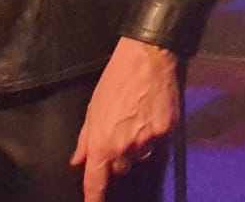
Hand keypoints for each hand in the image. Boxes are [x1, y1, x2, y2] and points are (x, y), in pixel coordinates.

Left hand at [70, 37, 177, 201]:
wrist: (147, 57)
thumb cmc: (114, 81)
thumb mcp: (92, 109)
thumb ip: (85, 140)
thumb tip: (78, 160)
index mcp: (103, 144)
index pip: (96, 182)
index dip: (94, 198)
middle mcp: (125, 147)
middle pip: (121, 168)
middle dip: (118, 157)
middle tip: (120, 134)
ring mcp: (148, 139)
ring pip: (141, 155)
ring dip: (137, 147)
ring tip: (138, 121)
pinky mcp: (167, 129)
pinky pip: (158, 141)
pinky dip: (154, 133)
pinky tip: (152, 114)